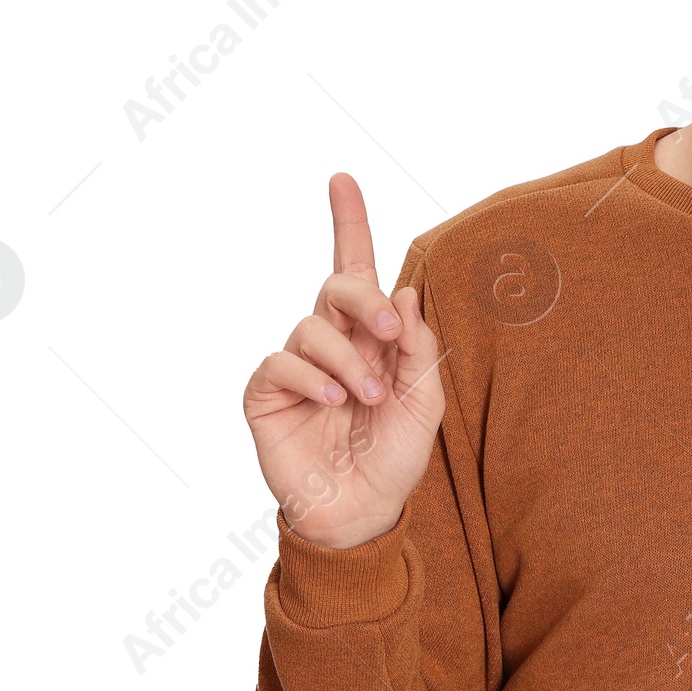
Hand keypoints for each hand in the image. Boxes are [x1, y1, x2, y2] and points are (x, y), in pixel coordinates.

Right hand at [243, 175, 444, 548]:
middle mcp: (332, 341)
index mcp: (371, 337)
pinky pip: (282, 361)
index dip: (349, 223)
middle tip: (390, 331)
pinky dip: (313, 376)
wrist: (362, 510)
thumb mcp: (425, 400)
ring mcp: (296, 365)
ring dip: (348, 358)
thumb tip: (404, 291)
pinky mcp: (266, 392)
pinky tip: (333, 401)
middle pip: (338, 285)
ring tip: (366, 397)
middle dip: (363, 298)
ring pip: (313, 325)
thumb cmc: (395, 457)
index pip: (357, 270)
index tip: (342, 180)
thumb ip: (419, 347)